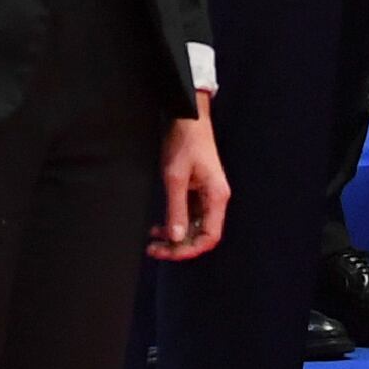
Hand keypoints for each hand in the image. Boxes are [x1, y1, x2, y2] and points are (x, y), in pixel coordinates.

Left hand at [149, 112, 228, 260]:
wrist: (188, 117)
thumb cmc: (184, 143)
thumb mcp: (175, 177)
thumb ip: (176, 209)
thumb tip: (175, 238)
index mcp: (216, 197)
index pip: (209, 237)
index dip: (189, 249)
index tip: (167, 251)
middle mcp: (215, 199)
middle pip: (201, 235)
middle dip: (178, 246)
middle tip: (153, 249)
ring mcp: (208, 195)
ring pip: (194, 227)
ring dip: (175, 236)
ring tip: (152, 240)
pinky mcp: (199, 190)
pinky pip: (189, 215)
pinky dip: (175, 223)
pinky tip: (159, 226)